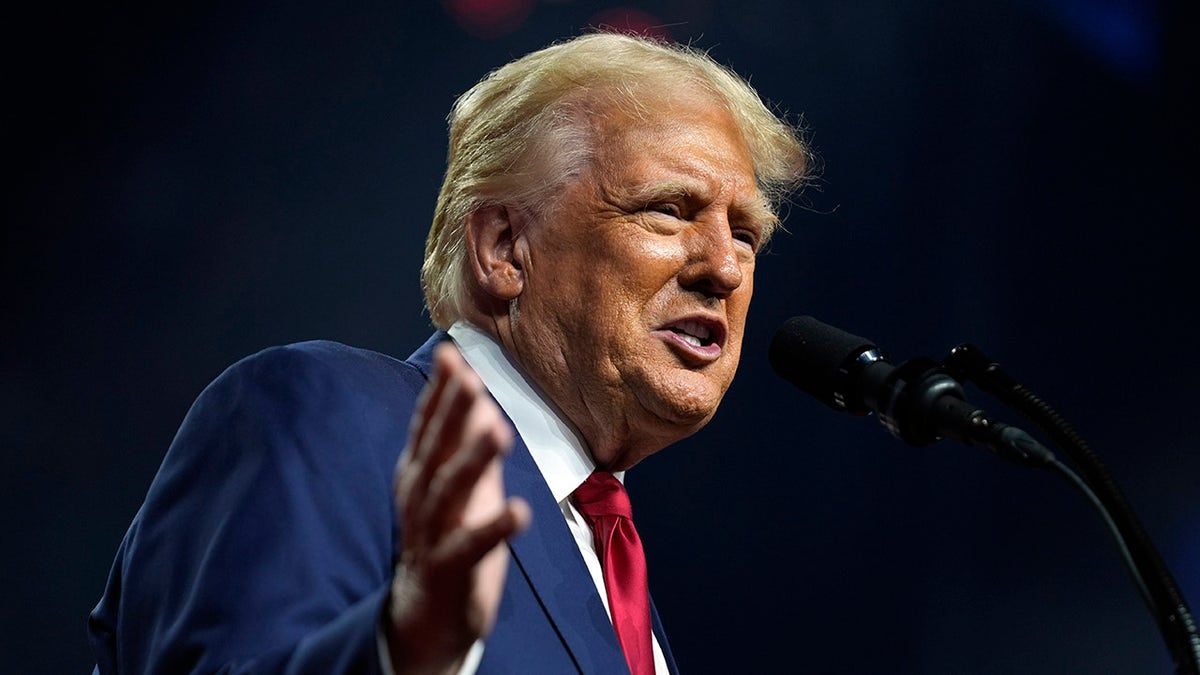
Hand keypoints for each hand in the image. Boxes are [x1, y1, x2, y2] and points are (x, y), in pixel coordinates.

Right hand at [385, 343, 531, 673]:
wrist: (425, 615)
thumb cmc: (446, 537)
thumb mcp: (455, 484)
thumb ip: (464, 438)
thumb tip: (477, 388)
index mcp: (419, 473)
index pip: (427, 426)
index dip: (439, 392)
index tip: (451, 355)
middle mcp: (420, 498)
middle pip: (437, 450)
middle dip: (453, 413)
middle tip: (471, 379)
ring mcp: (432, 533)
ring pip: (451, 492)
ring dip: (475, 461)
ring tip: (500, 431)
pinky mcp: (450, 568)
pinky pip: (473, 546)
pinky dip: (495, 527)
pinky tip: (520, 510)